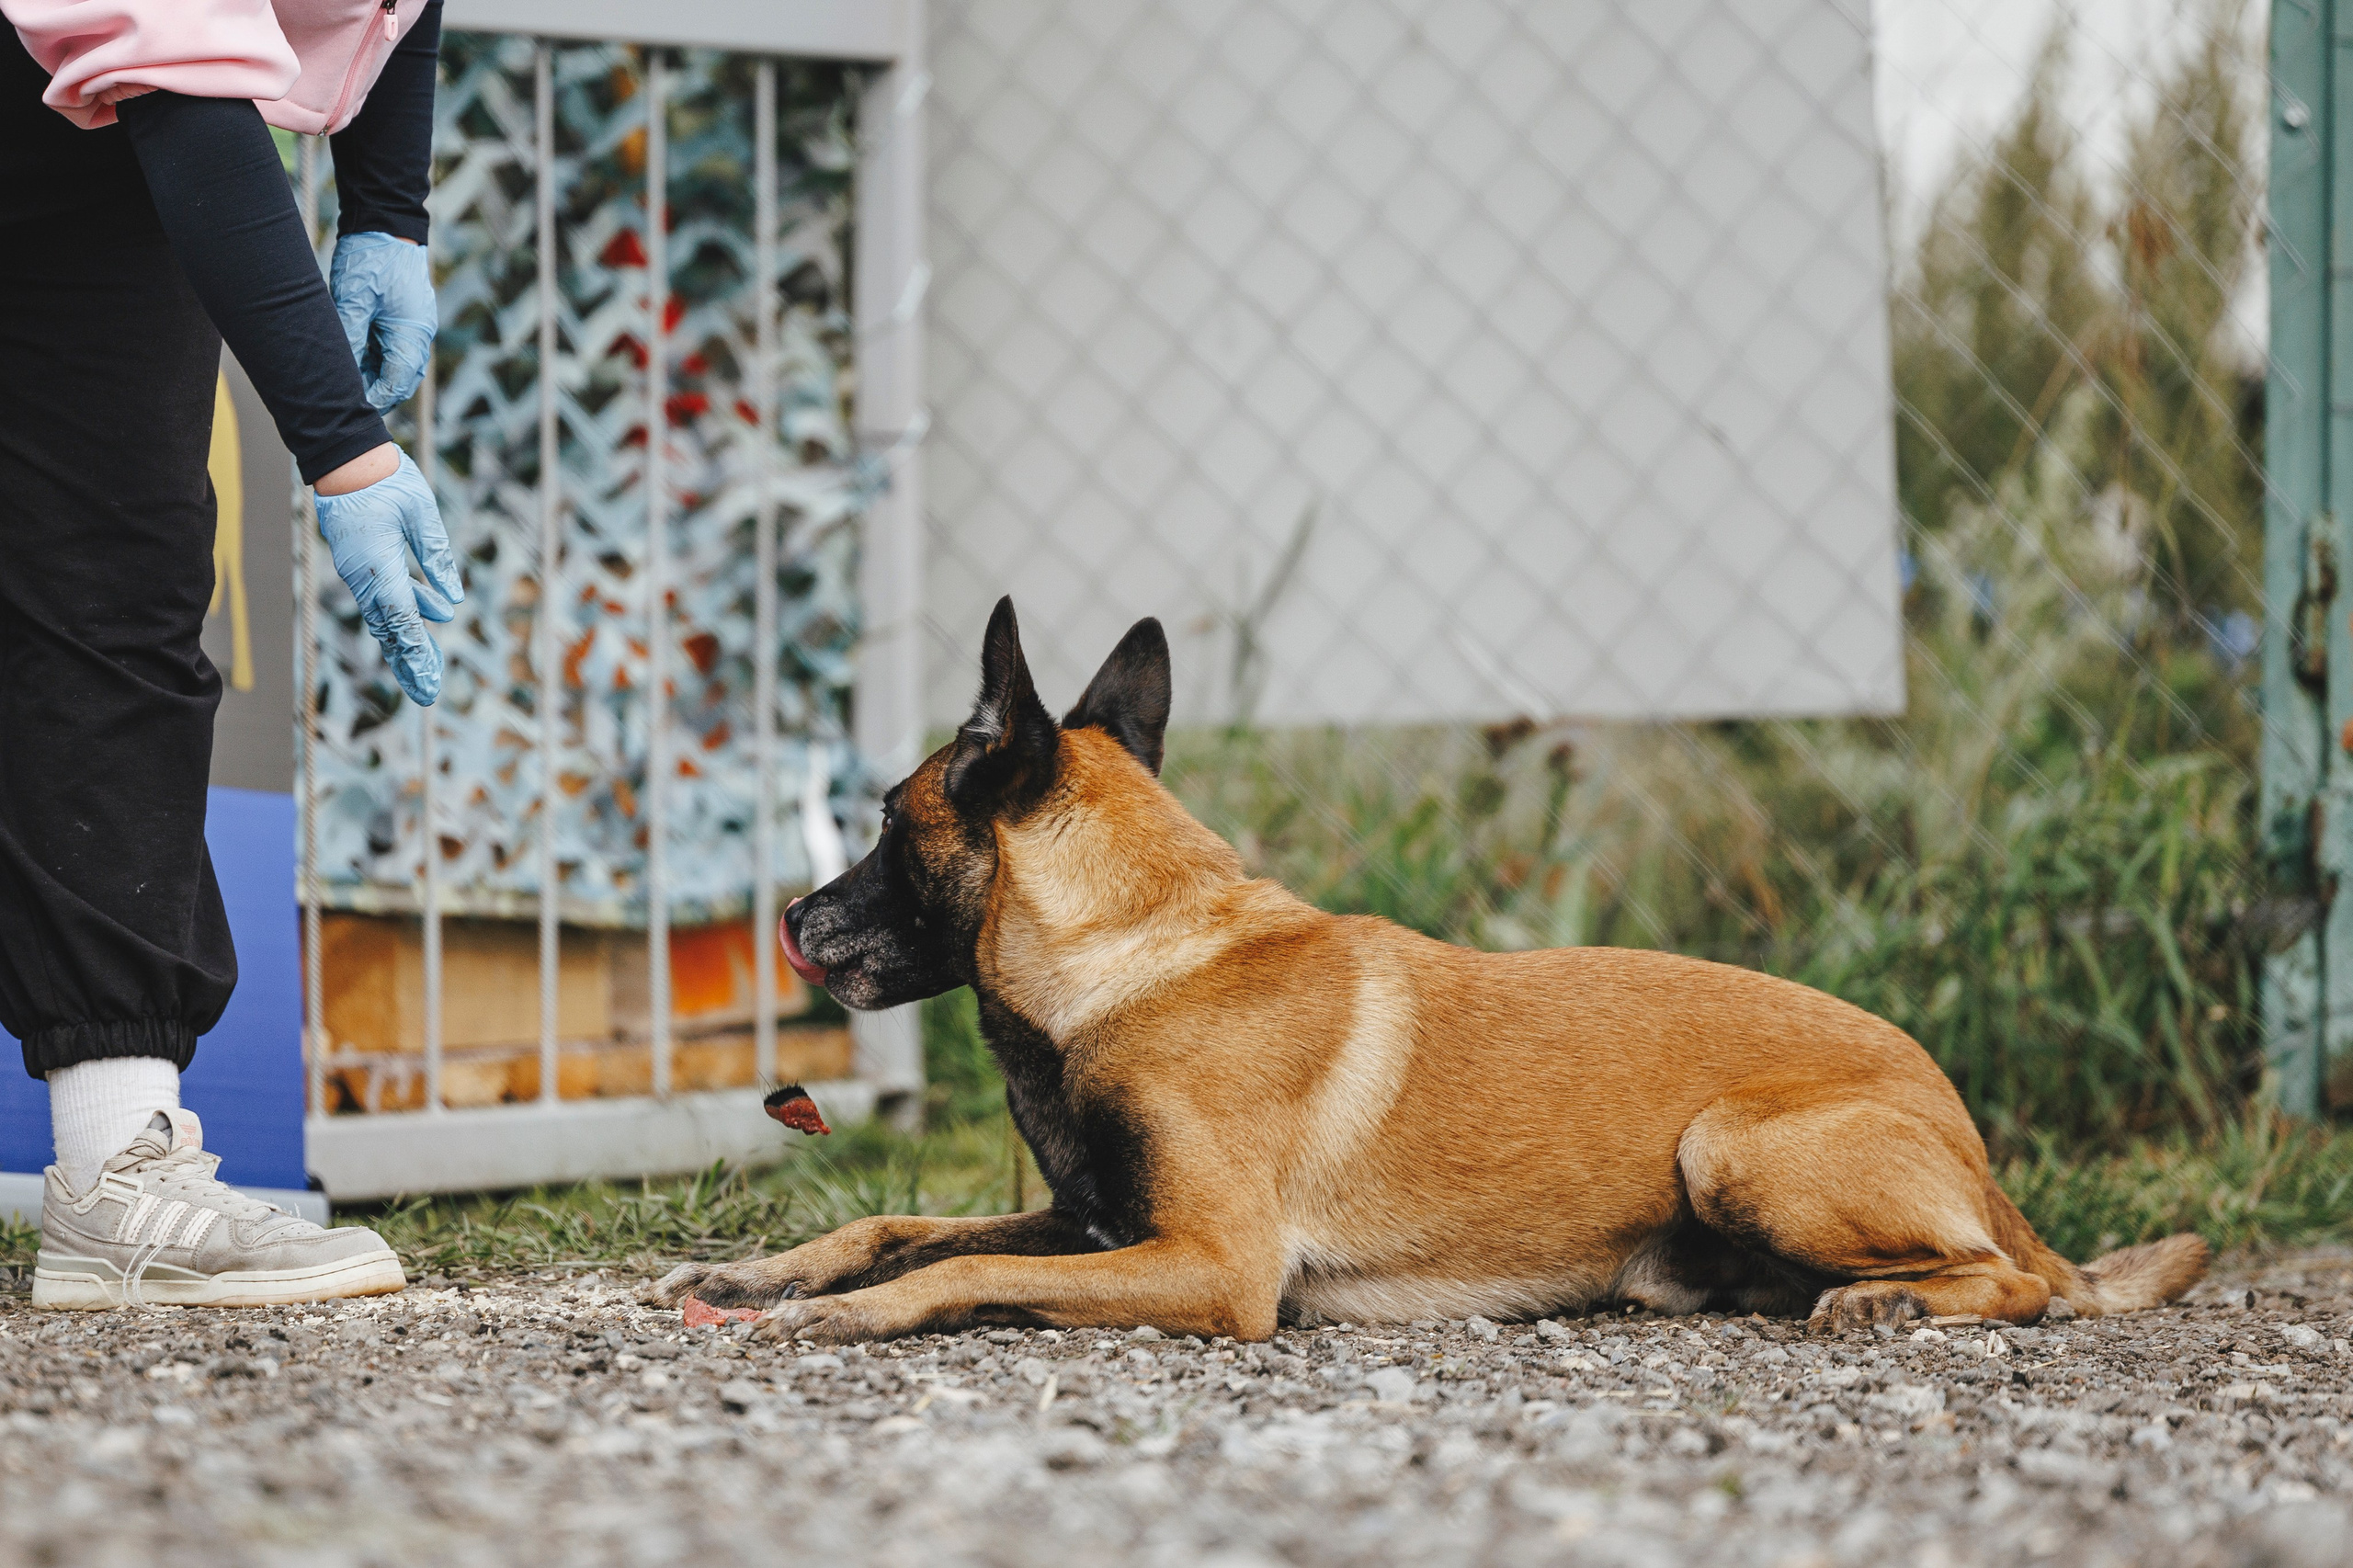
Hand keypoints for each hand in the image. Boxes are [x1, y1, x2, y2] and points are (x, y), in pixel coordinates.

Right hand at [313, 447, 462, 704]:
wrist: (345, 457)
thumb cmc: (387, 478)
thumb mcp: (421, 512)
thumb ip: (436, 555)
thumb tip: (453, 601)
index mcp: (379, 565)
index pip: (402, 619)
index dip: (417, 653)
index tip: (429, 682)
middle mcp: (364, 575)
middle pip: (390, 629)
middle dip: (410, 662)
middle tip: (428, 695)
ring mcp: (359, 571)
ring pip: (386, 617)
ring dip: (408, 643)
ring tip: (428, 670)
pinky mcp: (361, 563)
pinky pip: (385, 596)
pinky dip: (406, 612)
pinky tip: (434, 616)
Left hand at [329, 231, 435, 410]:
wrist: (386, 222)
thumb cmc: (370, 258)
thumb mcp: (353, 300)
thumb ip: (349, 340)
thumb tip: (341, 374)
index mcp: (412, 335)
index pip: (396, 383)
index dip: (373, 398)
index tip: (348, 404)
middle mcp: (418, 335)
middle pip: (400, 378)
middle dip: (375, 391)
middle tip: (343, 396)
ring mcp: (414, 325)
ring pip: (395, 364)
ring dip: (372, 373)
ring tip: (343, 376)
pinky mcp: (405, 316)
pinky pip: (392, 347)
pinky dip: (374, 356)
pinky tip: (352, 355)